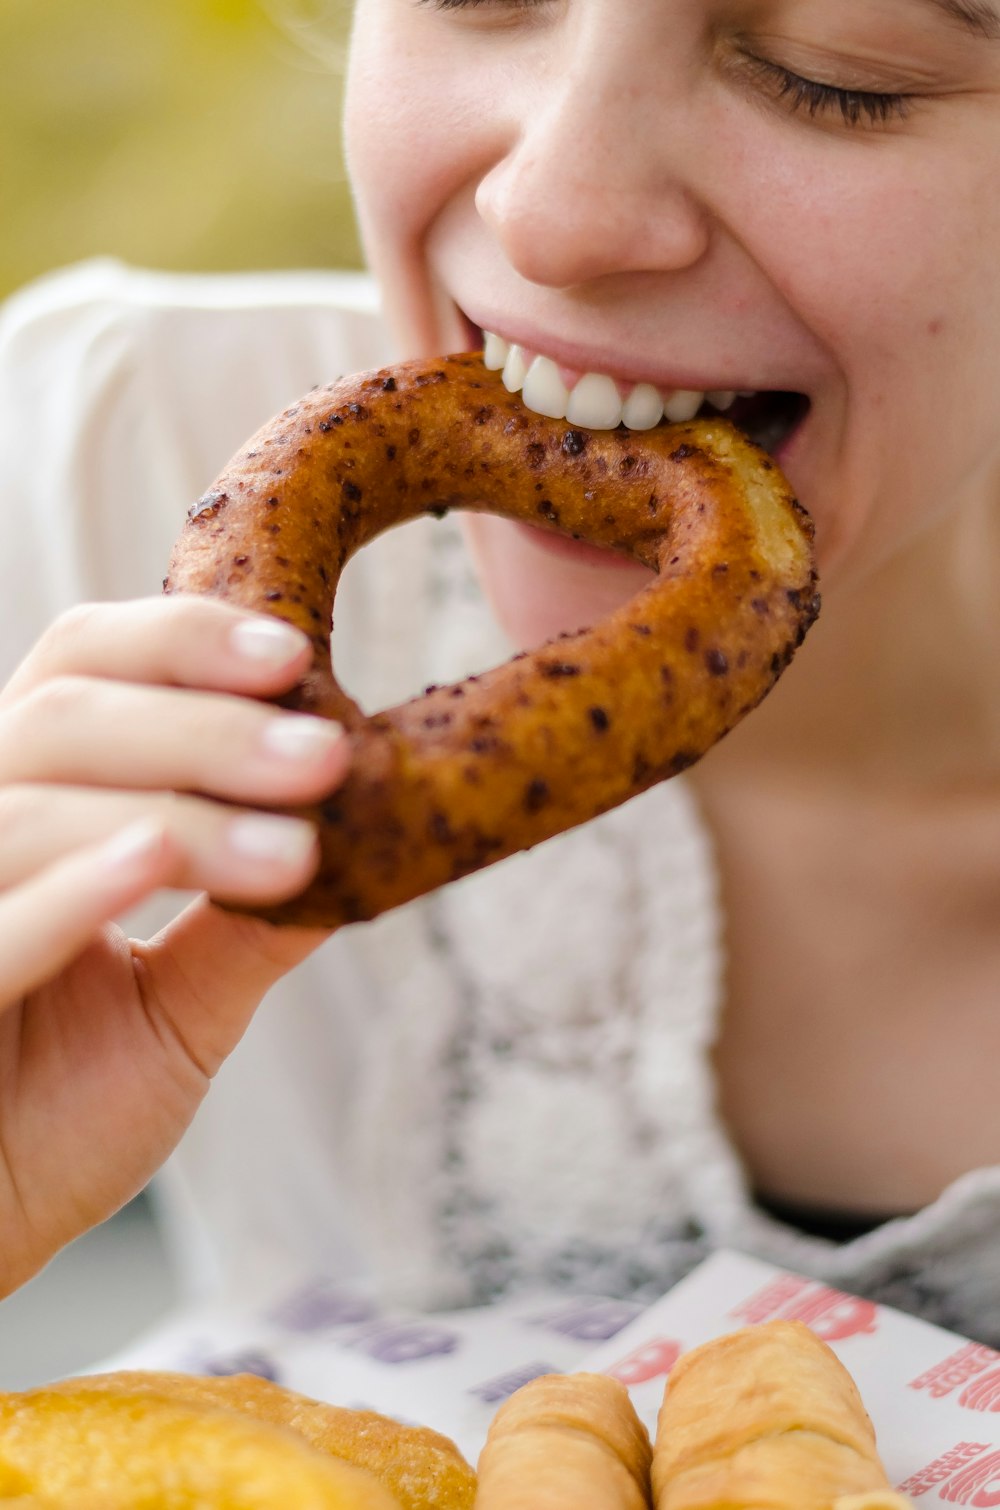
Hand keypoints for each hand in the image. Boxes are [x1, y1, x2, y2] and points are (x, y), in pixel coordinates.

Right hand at [0, 596, 349, 1296]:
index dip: (180, 644)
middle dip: (204, 726)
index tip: (299, 658)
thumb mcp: (178, 1008)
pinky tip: (153, 856)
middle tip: (324, 756)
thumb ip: (249, 925)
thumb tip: (367, 848)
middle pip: (65, 716)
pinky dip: (73, 888)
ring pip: (35, 805)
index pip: (83, 670)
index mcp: (28, 806)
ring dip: (180, 814)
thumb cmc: (57, 1111)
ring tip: (293, 850)